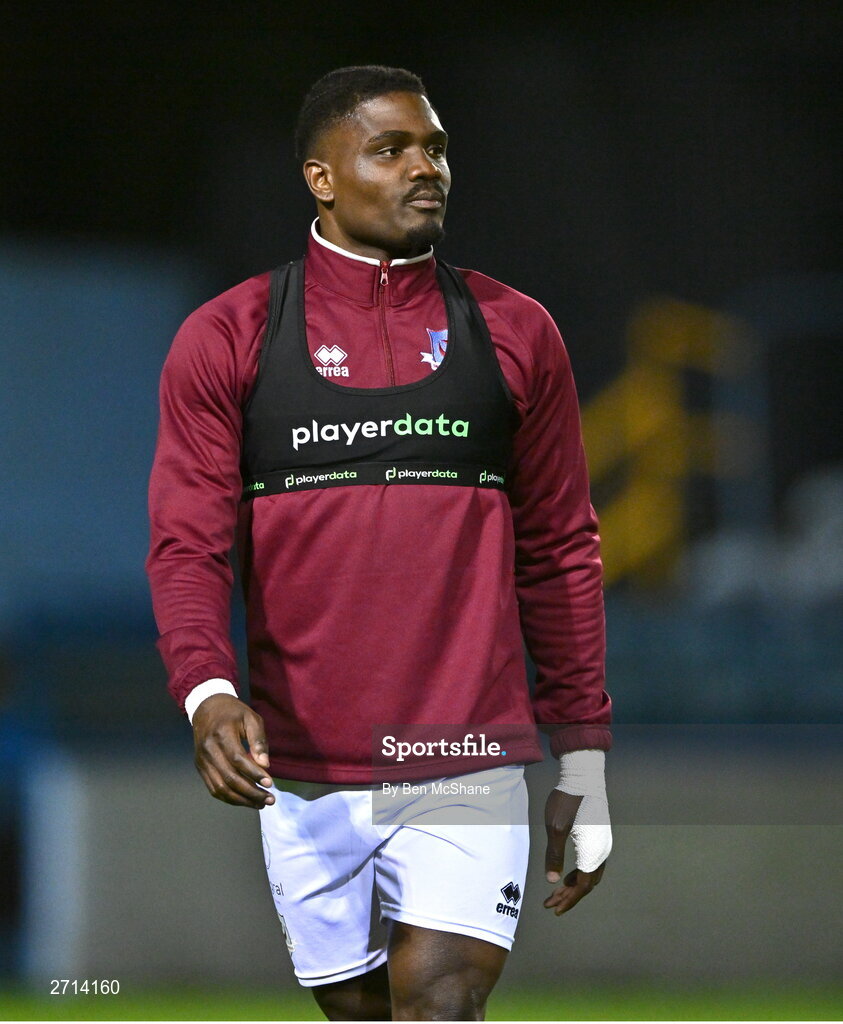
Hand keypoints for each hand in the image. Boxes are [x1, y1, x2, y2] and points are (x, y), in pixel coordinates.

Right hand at [192, 694, 274, 808]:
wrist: (207, 708)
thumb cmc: (233, 713)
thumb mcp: (251, 718)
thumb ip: (258, 740)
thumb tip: (265, 765)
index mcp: (221, 734)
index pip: (238, 760)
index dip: (254, 774)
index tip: (270, 783)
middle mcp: (208, 750)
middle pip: (229, 778)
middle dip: (251, 792)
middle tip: (269, 800)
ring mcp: (202, 760)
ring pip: (220, 788)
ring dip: (241, 800)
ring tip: (259, 803)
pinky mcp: (200, 767)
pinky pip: (213, 788)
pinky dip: (229, 798)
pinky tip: (244, 800)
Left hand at [542, 788, 605, 914]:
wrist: (584, 776)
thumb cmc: (568, 800)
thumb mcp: (555, 828)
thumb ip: (554, 856)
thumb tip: (553, 881)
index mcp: (593, 852)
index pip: (582, 886)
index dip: (568, 900)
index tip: (553, 908)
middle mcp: (602, 851)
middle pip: (588, 883)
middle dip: (569, 896)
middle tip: (551, 903)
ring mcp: (603, 843)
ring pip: (591, 874)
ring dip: (574, 885)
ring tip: (556, 892)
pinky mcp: (600, 836)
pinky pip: (592, 863)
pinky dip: (579, 873)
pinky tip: (567, 874)